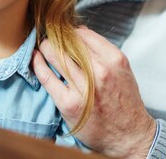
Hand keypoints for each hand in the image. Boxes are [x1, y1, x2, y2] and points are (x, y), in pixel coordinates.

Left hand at [33, 27, 155, 158]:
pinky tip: (35, 59)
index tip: (64, 32)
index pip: (84, 35)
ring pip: (56, 57)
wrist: (129, 134)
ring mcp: (84, 88)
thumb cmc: (125, 101)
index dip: (71, 31)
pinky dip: (38, 65)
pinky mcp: (69, 103)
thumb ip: (103, 51)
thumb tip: (80, 32)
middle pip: (68, 44)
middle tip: (50, 37)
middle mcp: (100, 72)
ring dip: (46, 48)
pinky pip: (48, 78)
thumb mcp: (122, 70)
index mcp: (114, 60)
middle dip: (56, 37)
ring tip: (43, 46)